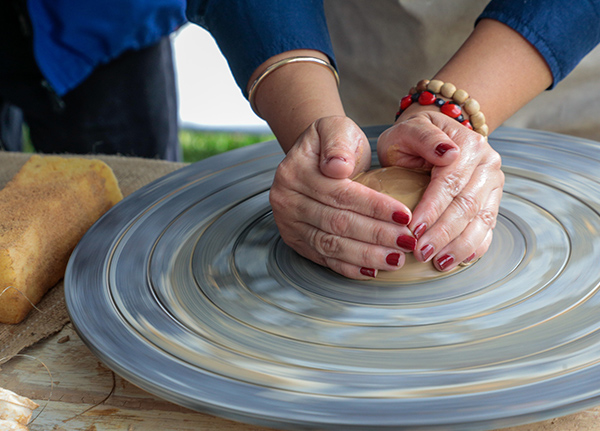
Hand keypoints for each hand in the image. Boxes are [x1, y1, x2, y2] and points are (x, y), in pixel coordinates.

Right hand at [270, 116, 418, 278]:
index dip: (374, 207)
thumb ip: (338, 142)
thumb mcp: (336, 128)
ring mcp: (289, 224)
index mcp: (294, 172)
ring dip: (366, 256)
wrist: (316, 158)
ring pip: (331, 245)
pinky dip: (349, 268)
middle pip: (337, 223)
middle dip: (376, 235)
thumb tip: (337, 167)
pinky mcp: (298, 241)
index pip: (340, 194)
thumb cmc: (334, 144)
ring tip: (396, 259)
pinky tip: (372, 271)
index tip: (405, 215)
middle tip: (407, 243)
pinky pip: (325, 258)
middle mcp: (286, 201)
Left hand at [377, 111, 503, 270]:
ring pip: (480, 220)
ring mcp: (493, 184)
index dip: (432, 208)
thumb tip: (448, 153)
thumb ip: (424, 137)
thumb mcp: (409, 130)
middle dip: (442, 233)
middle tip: (420, 253)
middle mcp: (487, 164)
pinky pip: (488, 228)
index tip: (412, 229)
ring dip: (459, 245)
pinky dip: (474, 246)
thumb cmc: (413, 137)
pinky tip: (459, 260)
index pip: (449, 183)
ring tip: (438, 263)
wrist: (433, 135)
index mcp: (467, 145)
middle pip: (466, 205)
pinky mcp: (493, 201)